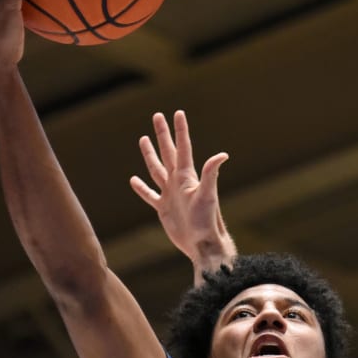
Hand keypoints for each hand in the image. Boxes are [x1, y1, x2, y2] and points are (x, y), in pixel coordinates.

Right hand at [131, 110, 235, 276]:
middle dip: (163, 135)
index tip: (178, 113)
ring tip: (143, 139)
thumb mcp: (208, 195)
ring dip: (150, 155)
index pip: (183, 148)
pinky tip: (134, 180)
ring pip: (156, 169)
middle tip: (157, 116)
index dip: (180, 131)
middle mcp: (178, 182)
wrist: (202, 244)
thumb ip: (211, 174)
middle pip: (168, 153)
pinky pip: (149, 195)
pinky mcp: (164, 209)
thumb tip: (223, 154)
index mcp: (187, 177)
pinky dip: (142, 188)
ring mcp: (170, 195)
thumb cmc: (207, 220)